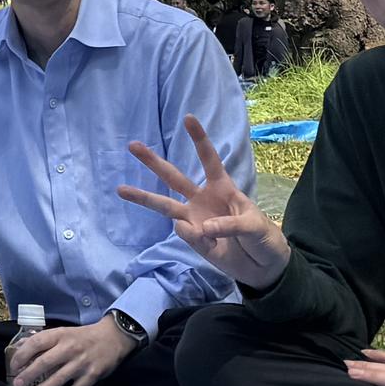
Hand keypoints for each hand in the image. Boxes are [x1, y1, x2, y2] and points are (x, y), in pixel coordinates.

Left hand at [8, 319, 134, 385]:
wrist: (113, 338)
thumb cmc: (82, 337)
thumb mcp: (63, 333)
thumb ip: (44, 341)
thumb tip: (19, 347)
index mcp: (60, 335)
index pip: (37, 342)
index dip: (23, 353)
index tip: (13, 365)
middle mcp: (70, 348)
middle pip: (45, 362)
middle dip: (29, 374)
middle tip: (17, 384)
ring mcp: (81, 363)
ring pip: (59, 378)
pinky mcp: (92, 376)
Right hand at [118, 118, 285, 288]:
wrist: (264, 268)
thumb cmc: (264, 238)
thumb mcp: (255, 226)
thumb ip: (230, 225)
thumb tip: (201, 228)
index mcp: (222, 188)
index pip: (209, 160)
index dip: (199, 140)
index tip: (188, 118)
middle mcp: (203, 199)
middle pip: (174, 178)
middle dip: (153, 162)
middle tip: (132, 145)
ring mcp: (195, 219)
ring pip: (165, 205)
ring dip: (143, 197)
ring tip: (120, 189)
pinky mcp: (194, 240)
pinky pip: (185, 233)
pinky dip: (195, 237)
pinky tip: (211, 243)